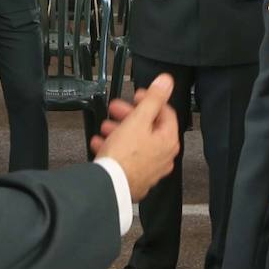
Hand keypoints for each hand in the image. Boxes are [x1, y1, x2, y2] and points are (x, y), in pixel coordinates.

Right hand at [92, 74, 178, 200]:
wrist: (109, 187)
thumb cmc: (123, 157)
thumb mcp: (138, 120)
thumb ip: (153, 99)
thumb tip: (166, 82)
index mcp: (168, 141)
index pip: (165, 112)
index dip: (150, 100)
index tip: (137, 95)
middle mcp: (163, 157)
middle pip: (149, 128)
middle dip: (129, 115)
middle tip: (116, 109)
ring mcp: (150, 169)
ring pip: (136, 143)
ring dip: (119, 130)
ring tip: (105, 127)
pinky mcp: (136, 178)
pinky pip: (127, 157)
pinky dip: (115, 147)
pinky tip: (101, 144)